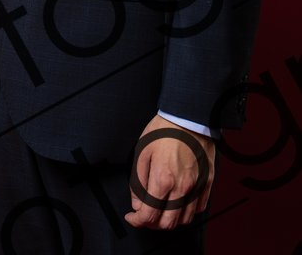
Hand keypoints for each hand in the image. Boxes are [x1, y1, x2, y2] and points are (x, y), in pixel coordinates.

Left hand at [125, 114, 214, 229]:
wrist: (189, 117)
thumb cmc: (164, 130)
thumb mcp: (142, 152)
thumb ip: (138, 182)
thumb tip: (137, 203)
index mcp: (163, 179)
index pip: (149, 215)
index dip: (137, 220)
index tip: (132, 217)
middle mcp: (182, 188)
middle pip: (167, 224)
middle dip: (152, 224)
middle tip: (144, 214)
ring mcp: (197, 187)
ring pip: (184, 220)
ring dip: (170, 220)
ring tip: (161, 209)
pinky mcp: (208, 184)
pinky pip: (198, 209)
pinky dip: (186, 212)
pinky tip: (178, 202)